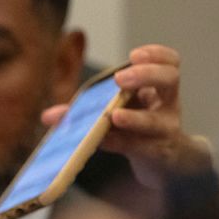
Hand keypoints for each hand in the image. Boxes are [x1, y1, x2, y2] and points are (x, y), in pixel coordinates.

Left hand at [41, 44, 211, 189]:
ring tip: (115, 115)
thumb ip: (85, 110)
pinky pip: (139, 146)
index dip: (156, 54)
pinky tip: (104, 140)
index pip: (170, 62)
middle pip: (170, 80)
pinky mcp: (157, 153)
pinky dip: (120, 143)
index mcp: (159, 88)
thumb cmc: (138, 130)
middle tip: (120, 78)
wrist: (163, 163)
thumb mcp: (118, 112)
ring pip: (156, 121)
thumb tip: (47, 116)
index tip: (133, 55)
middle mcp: (168, 105)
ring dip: (135, 118)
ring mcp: (165, 130)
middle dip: (146, 75)